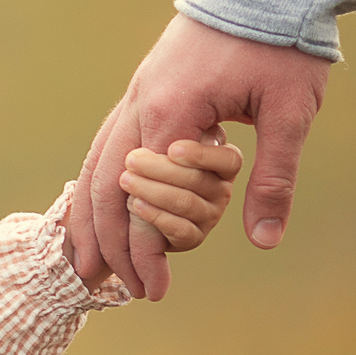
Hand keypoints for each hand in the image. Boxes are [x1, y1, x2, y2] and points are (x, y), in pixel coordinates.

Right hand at [74, 14, 330, 299]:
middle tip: (113, 288)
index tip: (155, 289)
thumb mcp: (290, 112)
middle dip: (107, 242)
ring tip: (86, 258)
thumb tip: (263, 240)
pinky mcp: (145, 88)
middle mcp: (140, 106)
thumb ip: (274, 178)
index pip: (143, 200)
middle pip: (105, 188)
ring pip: (95, 164)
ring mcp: (137, 94)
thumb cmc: (280, 42)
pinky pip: (106, 143)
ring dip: (89, 215)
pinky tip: (95, 202)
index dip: (145, 250)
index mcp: (171, 114)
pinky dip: (95, 180)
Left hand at [119, 136, 241, 250]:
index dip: (202, 156)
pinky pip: (180, 230)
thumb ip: (170, 130)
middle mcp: (221, 189)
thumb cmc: (152, 157)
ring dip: (152, 191)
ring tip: (126, 180)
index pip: (229, 160)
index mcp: (221, 162)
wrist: (135, 204)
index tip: (173, 148)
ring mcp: (210, 215)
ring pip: (186, 203)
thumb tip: (168, 117)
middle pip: (199, 181)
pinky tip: (136, 204)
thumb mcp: (164, 138)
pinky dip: (155, 216)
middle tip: (131, 160)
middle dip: (160, 170)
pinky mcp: (193, 237)